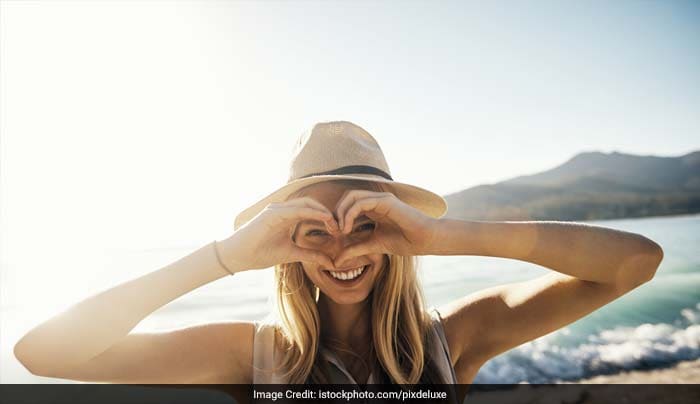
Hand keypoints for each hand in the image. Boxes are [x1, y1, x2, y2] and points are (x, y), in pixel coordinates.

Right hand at [220, 197, 340, 271]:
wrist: (239, 257)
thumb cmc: (260, 253)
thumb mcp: (291, 254)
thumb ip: (310, 255)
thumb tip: (329, 261)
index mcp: (287, 216)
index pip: (312, 210)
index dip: (326, 218)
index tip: (339, 231)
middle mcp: (283, 209)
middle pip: (312, 204)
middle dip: (327, 213)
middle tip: (340, 227)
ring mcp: (277, 209)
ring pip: (306, 203)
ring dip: (322, 212)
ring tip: (334, 223)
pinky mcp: (272, 213)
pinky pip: (296, 209)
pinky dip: (311, 212)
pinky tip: (324, 219)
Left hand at [333, 190, 438, 266]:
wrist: (424, 241)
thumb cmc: (405, 242)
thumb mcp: (373, 246)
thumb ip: (355, 249)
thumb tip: (337, 261)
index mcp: (373, 208)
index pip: (348, 204)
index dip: (338, 217)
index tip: (335, 235)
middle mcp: (375, 199)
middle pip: (347, 197)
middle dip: (336, 212)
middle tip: (334, 231)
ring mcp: (380, 198)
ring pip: (351, 196)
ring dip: (341, 213)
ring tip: (342, 230)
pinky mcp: (385, 201)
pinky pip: (361, 202)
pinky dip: (350, 214)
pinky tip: (348, 228)